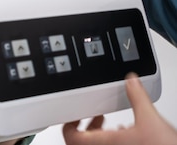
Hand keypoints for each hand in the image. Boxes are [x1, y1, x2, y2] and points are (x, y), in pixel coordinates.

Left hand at [62, 73, 176, 144]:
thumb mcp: (150, 118)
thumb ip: (137, 97)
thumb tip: (130, 81)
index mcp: (105, 143)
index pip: (70, 136)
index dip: (68, 123)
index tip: (76, 112)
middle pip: (80, 143)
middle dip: (85, 126)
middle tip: (95, 115)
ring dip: (97, 134)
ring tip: (108, 123)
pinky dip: (111, 141)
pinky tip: (125, 133)